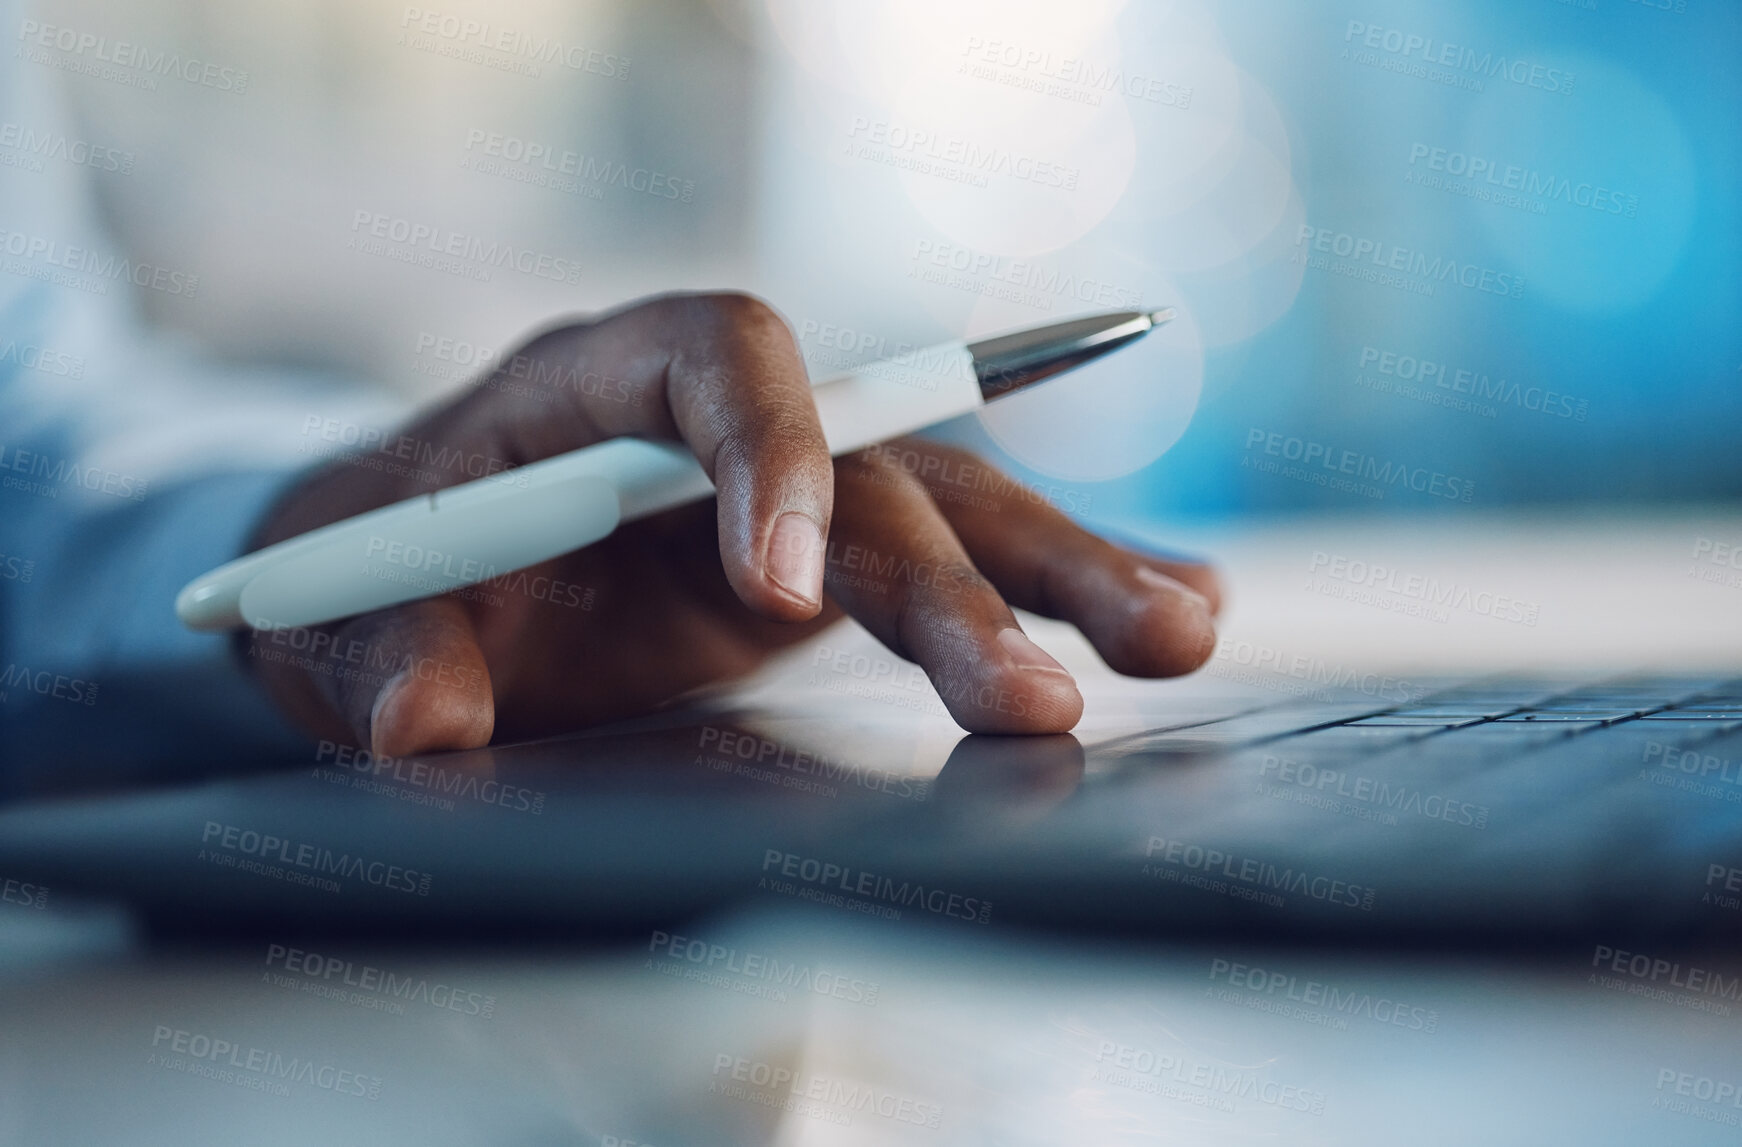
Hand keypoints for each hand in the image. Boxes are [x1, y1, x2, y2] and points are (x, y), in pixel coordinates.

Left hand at [243, 293, 1220, 756]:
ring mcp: (792, 487)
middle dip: (955, 578)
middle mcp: (719, 421)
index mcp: (596, 381)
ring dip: (1062, 573)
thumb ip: (378, 653)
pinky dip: (1060, 582)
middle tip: (1031, 701)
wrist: (412, 574)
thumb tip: (424, 725)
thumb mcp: (340, 611)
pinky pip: (963, 552)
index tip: (783, 598)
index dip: (768, 455)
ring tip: (1182, 636)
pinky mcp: (834, 558)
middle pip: (869, 459)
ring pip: (949, 505)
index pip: (716, 356)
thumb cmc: (378, 568)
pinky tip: (1174, 606)